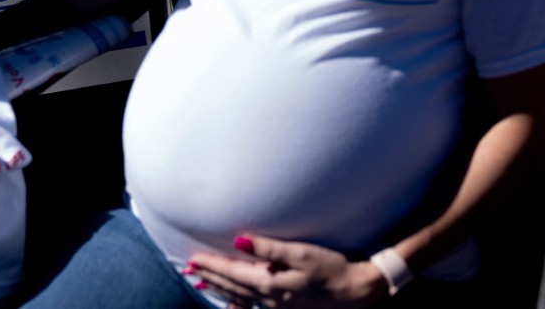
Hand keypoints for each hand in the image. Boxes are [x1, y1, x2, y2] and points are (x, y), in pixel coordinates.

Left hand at [187, 235, 388, 307]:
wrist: (355, 292)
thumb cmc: (331, 268)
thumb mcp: (301, 253)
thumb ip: (269, 248)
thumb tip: (240, 241)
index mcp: (269, 282)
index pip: (232, 272)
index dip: (211, 264)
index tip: (192, 259)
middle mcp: (267, 298)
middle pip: (231, 285)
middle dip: (210, 276)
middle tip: (189, 269)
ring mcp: (275, 305)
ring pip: (239, 297)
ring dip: (220, 289)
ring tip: (202, 283)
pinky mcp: (285, 307)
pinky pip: (252, 306)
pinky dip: (237, 303)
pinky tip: (233, 305)